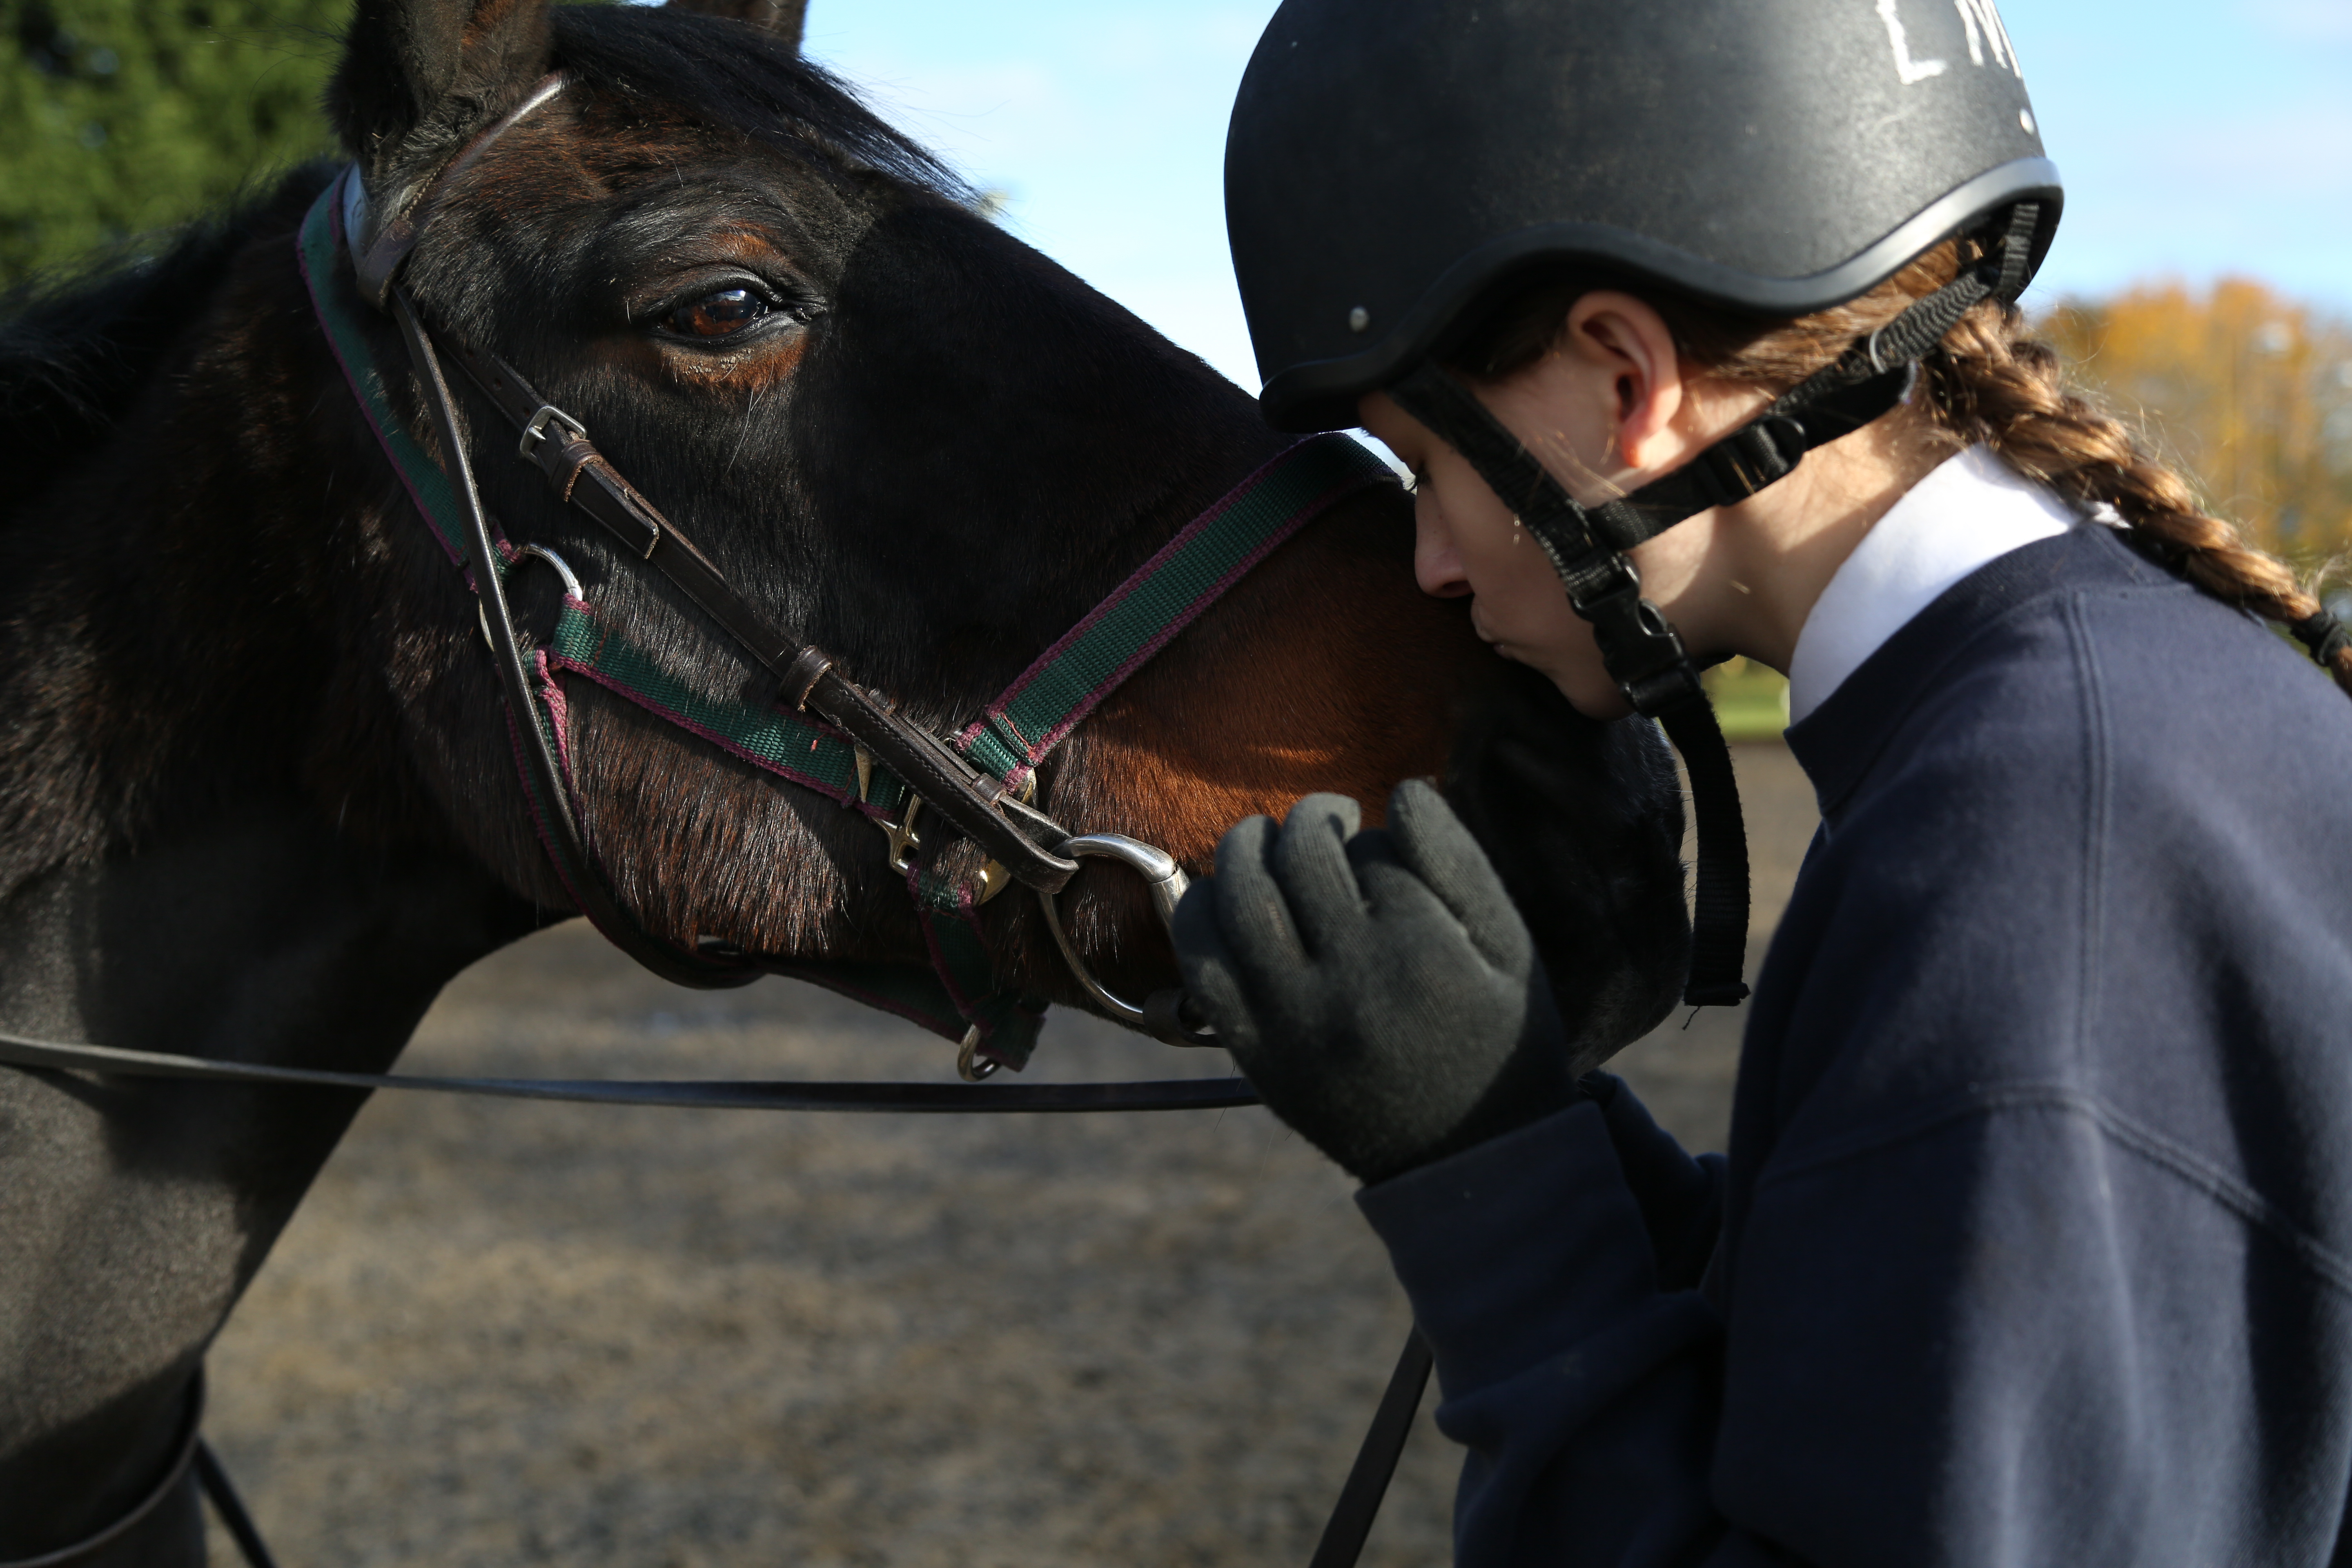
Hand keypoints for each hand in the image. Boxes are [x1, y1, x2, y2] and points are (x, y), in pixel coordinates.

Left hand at [1173, 779, 1578, 1183]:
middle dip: (1310, 820)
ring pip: (1239, 898)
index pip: (1373, 850)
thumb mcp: (1509, 946)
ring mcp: (1293, 1022)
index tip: (1383, 849)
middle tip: (1325, 819)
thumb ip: (1458, 862)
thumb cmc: (1498, 1037)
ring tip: (1268, 841)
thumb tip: (1402, 789)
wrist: (1467, 1156)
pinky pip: (1202, 965)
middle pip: (1300, 858)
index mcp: (1422, 953)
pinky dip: (1202, 915)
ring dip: (1246, 848)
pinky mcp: (1256, 1053)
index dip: (1375, 837)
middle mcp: (1350, 984)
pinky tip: (1230, 898)